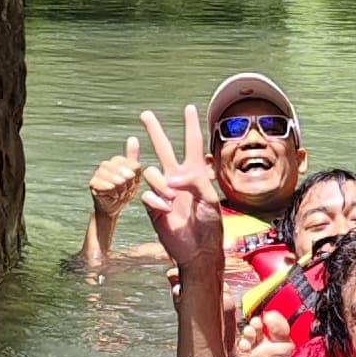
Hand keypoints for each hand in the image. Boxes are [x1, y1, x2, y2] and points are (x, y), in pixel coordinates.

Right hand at [89, 136, 143, 223]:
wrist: (113, 207)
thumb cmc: (124, 191)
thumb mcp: (134, 175)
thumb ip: (133, 157)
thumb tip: (133, 138)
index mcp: (117, 160)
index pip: (134, 166)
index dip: (135, 179)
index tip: (131, 183)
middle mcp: (106, 164)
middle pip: (127, 174)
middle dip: (128, 186)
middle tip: (123, 190)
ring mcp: (98, 173)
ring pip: (119, 181)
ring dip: (121, 191)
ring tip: (118, 193)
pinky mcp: (93, 183)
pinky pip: (110, 187)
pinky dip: (114, 195)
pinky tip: (111, 197)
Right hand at [137, 106, 225, 276]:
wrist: (198, 249)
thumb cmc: (210, 224)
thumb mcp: (209, 199)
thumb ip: (194, 182)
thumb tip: (170, 179)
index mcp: (195, 173)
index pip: (193, 143)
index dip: (191, 125)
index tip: (189, 107)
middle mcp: (178, 178)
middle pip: (164, 148)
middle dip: (154, 131)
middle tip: (145, 114)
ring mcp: (164, 191)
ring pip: (151, 173)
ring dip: (161, 185)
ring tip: (173, 200)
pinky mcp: (153, 206)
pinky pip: (147, 195)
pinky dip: (156, 202)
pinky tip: (167, 211)